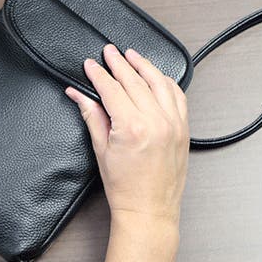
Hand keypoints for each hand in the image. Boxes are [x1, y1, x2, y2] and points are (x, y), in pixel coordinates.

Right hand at [65, 44, 188, 224]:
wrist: (149, 210)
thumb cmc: (125, 188)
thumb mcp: (101, 149)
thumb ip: (92, 116)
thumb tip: (78, 95)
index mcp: (132, 127)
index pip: (112, 88)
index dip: (99, 74)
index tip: (91, 64)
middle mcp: (156, 121)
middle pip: (135, 80)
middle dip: (119, 63)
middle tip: (109, 51)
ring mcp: (173, 124)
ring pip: (159, 82)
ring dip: (144, 65)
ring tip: (132, 55)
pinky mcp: (184, 129)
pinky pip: (178, 96)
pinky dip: (167, 82)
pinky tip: (157, 76)